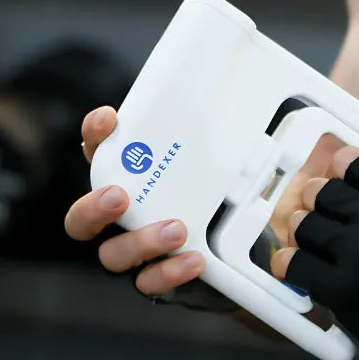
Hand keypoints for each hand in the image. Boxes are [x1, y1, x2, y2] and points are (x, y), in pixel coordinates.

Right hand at [65, 107, 352, 303]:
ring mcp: (138, 254)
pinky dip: (169, 273)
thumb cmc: (228, 187)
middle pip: (81, 219)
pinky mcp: (162, 281)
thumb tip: (277, 73)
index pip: (98, 152)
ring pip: (113, 257)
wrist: (253, 244)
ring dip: (140, 242)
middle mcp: (124, 219)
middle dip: (93, 206)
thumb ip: (233, 124)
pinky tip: (193, 260)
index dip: (95, 135)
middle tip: (119, 195)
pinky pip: (152, 285)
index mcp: (132, 177)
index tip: (110, 118)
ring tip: (176, 228)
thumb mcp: (227, 153)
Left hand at [270, 145, 358, 313]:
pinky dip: (288, 262)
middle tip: (322, 210)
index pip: (358, 163)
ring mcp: (351, 252)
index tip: (338, 171)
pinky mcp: (335, 286)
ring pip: (304, 224)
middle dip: (318, 197)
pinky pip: (294, 264)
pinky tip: (291, 262)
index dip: (342, 164)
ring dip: (303, 228)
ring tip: (311, 238)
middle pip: (322, 191)